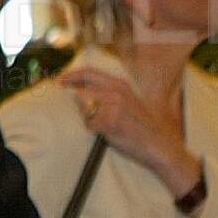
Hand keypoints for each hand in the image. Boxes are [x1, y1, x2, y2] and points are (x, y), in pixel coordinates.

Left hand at [57, 67, 200, 196]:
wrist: (158, 144)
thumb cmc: (142, 125)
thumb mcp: (129, 101)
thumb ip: (109, 94)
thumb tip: (81, 92)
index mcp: (120, 84)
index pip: (89, 73)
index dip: (71, 75)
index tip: (59, 80)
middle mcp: (116, 91)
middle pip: (81, 88)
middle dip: (69, 93)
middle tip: (59, 95)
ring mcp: (113, 106)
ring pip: (84, 107)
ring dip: (86, 117)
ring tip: (99, 124)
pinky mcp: (110, 121)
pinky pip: (90, 124)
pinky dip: (93, 129)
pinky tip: (105, 133)